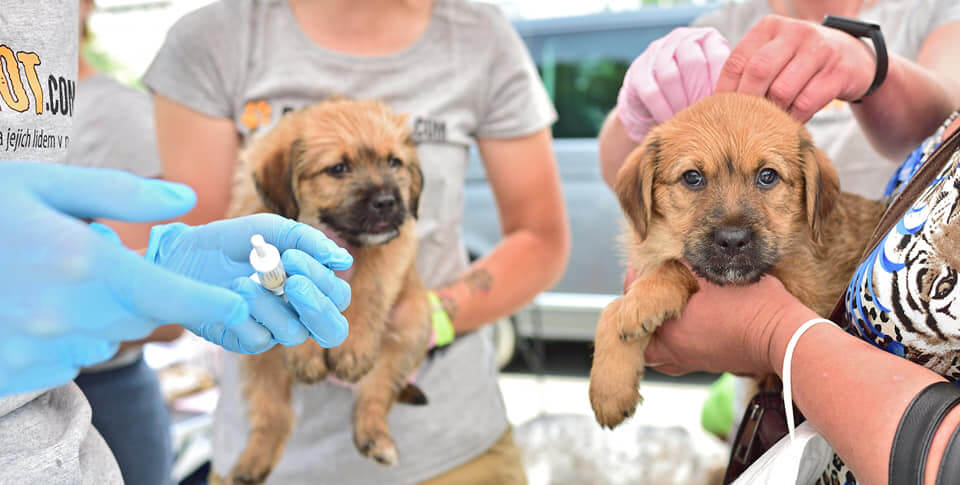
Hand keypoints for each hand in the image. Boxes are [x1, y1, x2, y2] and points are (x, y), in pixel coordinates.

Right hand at [0, 162, 241, 394]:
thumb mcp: (47, 185)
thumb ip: (122, 195)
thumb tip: (184, 202)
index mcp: (82, 265)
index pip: (167, 298)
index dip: (209, 305)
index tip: (238, 308)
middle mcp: (65, 316)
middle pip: (138, 320)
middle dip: (133, 295)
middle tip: (94, 264)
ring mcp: (37, 349)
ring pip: (102, 340)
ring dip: (95, 315)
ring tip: (49, 281)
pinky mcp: (16, 371)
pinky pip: (66, 360)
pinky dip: (62, 336)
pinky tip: (28, 306)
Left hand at [145, 214, 352, 350]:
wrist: (185, 253)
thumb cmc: (232, 242)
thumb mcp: (272, 230)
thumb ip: (308, 241)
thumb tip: (344, 260)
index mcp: (311, 286)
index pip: (338, 295)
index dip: (323, 280)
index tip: (292, 255)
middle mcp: (298, 312)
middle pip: (333, 329)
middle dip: (318, 306)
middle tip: (293, 283)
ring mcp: (273, 329)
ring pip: (295, 334)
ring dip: (272, 305)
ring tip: (245, 281)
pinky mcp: (246, 341)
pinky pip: (260, 338)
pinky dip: (248, 313)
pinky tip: (233, 291)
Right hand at [617, 27, 730, 140]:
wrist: (655, 105)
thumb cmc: (695, 97)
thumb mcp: (715, 86)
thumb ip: (729, 87)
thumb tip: (746, 100)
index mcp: (706, 38)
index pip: (717, 55)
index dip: (720, 84)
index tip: (724, 106)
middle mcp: (680, 39)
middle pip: (692, 63)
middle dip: (699, 94)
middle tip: (706, 117)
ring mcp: (656, 52)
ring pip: (669, 76)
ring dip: (680, 103)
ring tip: (688, 122)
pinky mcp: (637, 71)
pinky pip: (651, 91)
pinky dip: (661, 109)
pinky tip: (669, 121)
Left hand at [642, 269, 806, 377]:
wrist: (784, 337)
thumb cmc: (753, 307)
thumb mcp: (713, 275)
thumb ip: (685, 265)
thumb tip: (670, 254)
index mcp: (670, 333)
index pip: (633, 311)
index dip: (633, 288)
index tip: (638, 273)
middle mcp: (676, 353)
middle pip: (640, 339)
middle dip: (640, 317)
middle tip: (646, 295)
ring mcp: (693, 363)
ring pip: (658, 353)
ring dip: (656, 333)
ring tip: (662, 311)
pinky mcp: (709, 365)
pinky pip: (679, 359)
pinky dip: (675, 344)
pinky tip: (686, 326)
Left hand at [716, 14, 875, 120]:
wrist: (855, 58)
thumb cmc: (801, 63)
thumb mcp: (775, 55)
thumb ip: (749, 71)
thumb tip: (715, 105)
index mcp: (770, 27)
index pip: (737, 61)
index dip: (725, 91)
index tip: (719, 113)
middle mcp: (795, 32)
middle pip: (758, 72)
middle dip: (747, 102)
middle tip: (743, 123)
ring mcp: (820, 49)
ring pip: (782, 90)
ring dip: (772, 114)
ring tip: (769, 124)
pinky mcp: (839, 71)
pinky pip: (806, 103)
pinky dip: (794, 119)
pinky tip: (790, 124)